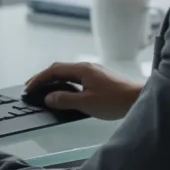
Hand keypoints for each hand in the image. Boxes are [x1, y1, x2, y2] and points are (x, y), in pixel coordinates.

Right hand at [25, 62, 142, 120]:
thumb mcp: (87, 103)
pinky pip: (76, 78)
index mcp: (82, 69)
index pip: (53, 71)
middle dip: (43, 78)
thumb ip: (65, 100)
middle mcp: (87, 67)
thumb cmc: (116, 100)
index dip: (38, 79)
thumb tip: (49, 98)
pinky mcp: (99, 78)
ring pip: (68, 73)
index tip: (28, 88)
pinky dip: (65, 84)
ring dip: (54, 81)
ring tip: (44, 91)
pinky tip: (64, 92)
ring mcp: (94, 72)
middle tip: (31, 88)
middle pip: (59, 69)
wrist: (140, 98)